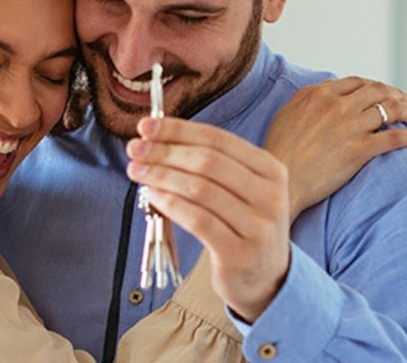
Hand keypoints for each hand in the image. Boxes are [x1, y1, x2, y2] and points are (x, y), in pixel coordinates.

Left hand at [126, 117, 289, 323]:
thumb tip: (156, 138)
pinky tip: (152, 195)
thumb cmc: (244, 226)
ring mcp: (257, 227)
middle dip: (165, 151)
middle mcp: (271, 196)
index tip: (146, 126)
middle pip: (208, 162)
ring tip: (136, 170)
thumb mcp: (243, 190)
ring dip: (161, 175)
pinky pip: (197, 220)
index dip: (178, 130)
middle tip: (134, 149)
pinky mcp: (239, 254)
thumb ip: (211, 165)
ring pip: (199, 189)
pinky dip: (170, 203)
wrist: (268, 279)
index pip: (219, 139)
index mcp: (271, 170)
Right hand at [265, 76, 406, 219]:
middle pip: (378, 92)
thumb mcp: (287, 113)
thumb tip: (324, 90)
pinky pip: (394, 138)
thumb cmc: (279, 150)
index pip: (357, 83)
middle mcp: (336, 106)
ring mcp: (349, 127)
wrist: (281, 180)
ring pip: (390, 110)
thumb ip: (307, 98)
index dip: (375, 86)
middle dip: (398, 95)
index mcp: (319, 95)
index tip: (384, 92)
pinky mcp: (359, 150)